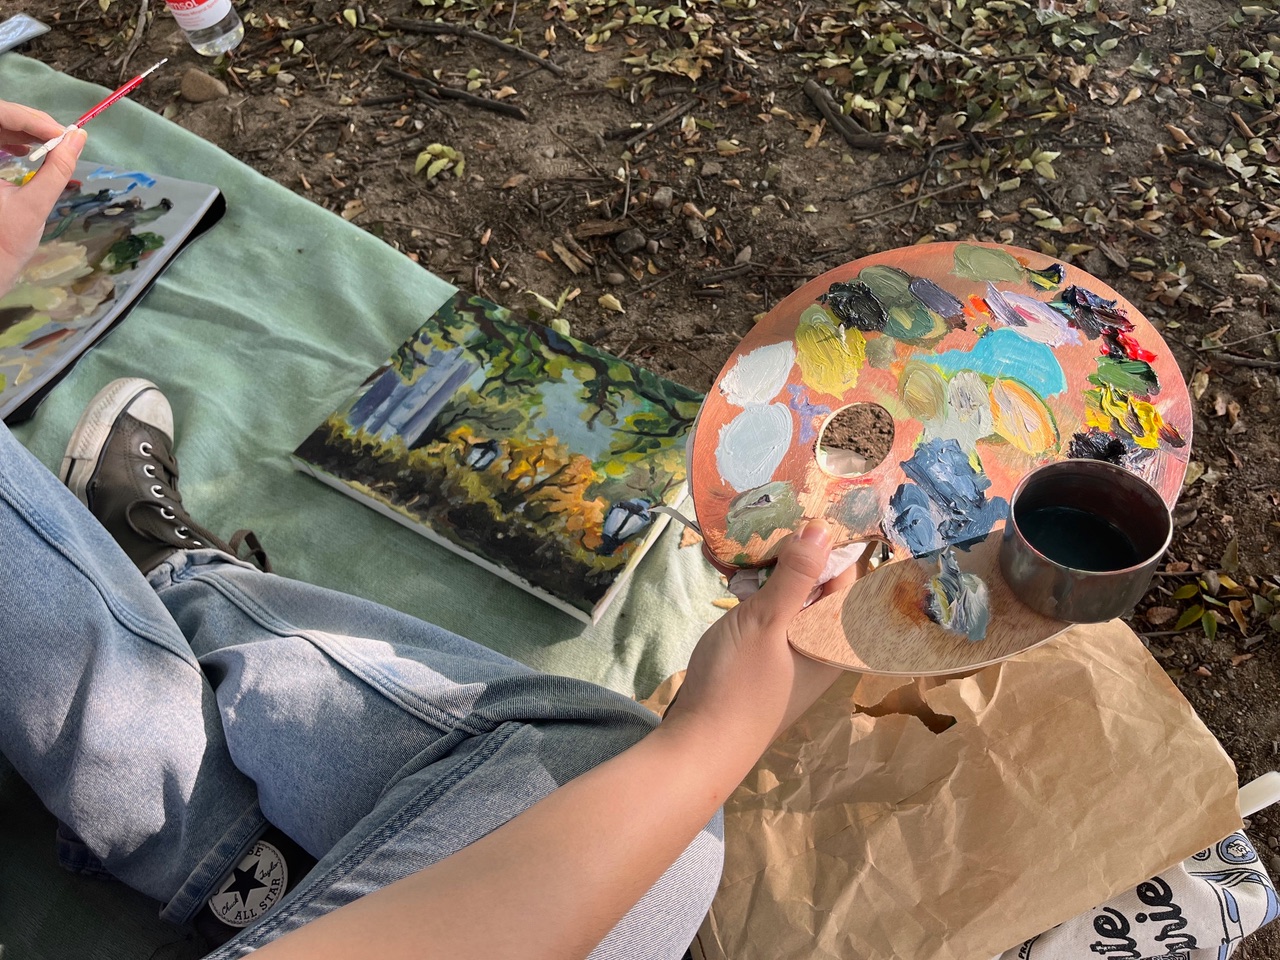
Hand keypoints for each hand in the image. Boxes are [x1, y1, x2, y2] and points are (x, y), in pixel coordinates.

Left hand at [0, 101, 85, 296]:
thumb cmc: (7, 242)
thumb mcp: (35, 205)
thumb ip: (57, 169)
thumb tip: (78, 138)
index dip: (30, 119)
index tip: (62, 133)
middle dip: (32, 123)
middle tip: (63, 137)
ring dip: (26, 130)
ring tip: (53, 142)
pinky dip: (14, 139)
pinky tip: (30, 148)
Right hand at [669, 520, 867, 747]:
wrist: (700, 745)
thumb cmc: (739, 684)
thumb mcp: (767, 621)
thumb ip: (796, 575)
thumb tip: (821, 528)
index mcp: (836, 640)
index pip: (845, 577)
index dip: (823, 544)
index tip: (797, 512)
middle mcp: (823, 649)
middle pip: (819, 588)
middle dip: (792, 558)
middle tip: (762, 527)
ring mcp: (795, 659)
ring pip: (793, 603)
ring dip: (771, 578)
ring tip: (743, 554)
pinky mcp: (768, 665)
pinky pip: (774, 621)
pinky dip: (758, 600)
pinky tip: (734, 586)